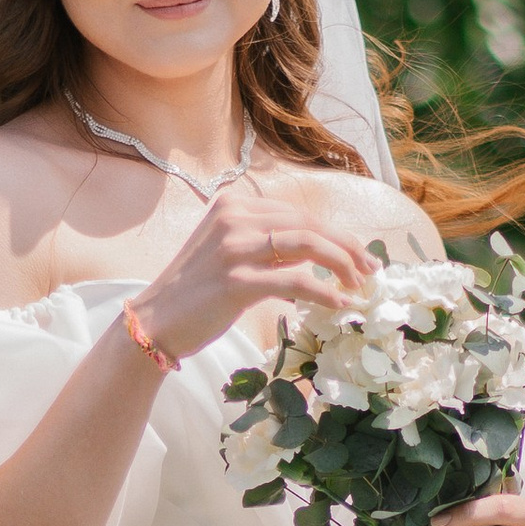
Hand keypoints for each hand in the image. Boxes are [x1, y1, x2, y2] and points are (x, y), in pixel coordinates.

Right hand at [132, 185, 371, 365]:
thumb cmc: (195, 292)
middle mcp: (234, 218)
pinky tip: (340, 304)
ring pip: (308, 245)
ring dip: (343, 266)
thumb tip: (317, 251)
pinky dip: (325, 292)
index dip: (335, 233)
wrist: (154, 321)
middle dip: (347, 247)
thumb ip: (266, 243)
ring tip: (359, 286)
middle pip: (309, 225)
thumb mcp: (228, 251)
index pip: (298, 213)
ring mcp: (234, 247)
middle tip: (370, 270)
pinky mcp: (236, 280)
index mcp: (233, 205)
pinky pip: (296, 280)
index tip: (358, 254)